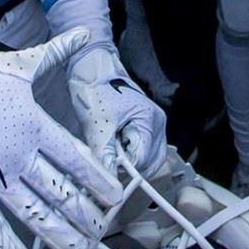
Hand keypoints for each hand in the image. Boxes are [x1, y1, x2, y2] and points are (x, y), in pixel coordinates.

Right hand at [0, 29, 120, 248]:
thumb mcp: (17, 63)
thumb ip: (55, 54)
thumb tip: (83, 34)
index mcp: (32, 124)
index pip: (75, 158)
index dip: (99, 181)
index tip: (115, 197)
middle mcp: (17, 153)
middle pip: (61, 192)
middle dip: (86, 215)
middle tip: (102, 231)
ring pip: (34, 213)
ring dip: (60, 235)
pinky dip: (11, 248)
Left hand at [66, 43, 166, 177]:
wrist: (91, 67)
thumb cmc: (95, 89)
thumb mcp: (98, 124)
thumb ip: (104, 154)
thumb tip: (108, 181)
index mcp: (151, 121)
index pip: (143, 161)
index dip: (124, 168)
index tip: (105, 167)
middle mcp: (158, 125)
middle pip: (149, 163)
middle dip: (128, 167)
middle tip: (107, 159)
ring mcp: (152, 126)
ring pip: (145, 159)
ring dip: (127, 161)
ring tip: (108, 149)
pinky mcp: (143, 127)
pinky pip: (140, 150)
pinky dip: (126, 154)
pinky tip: (112, 145)